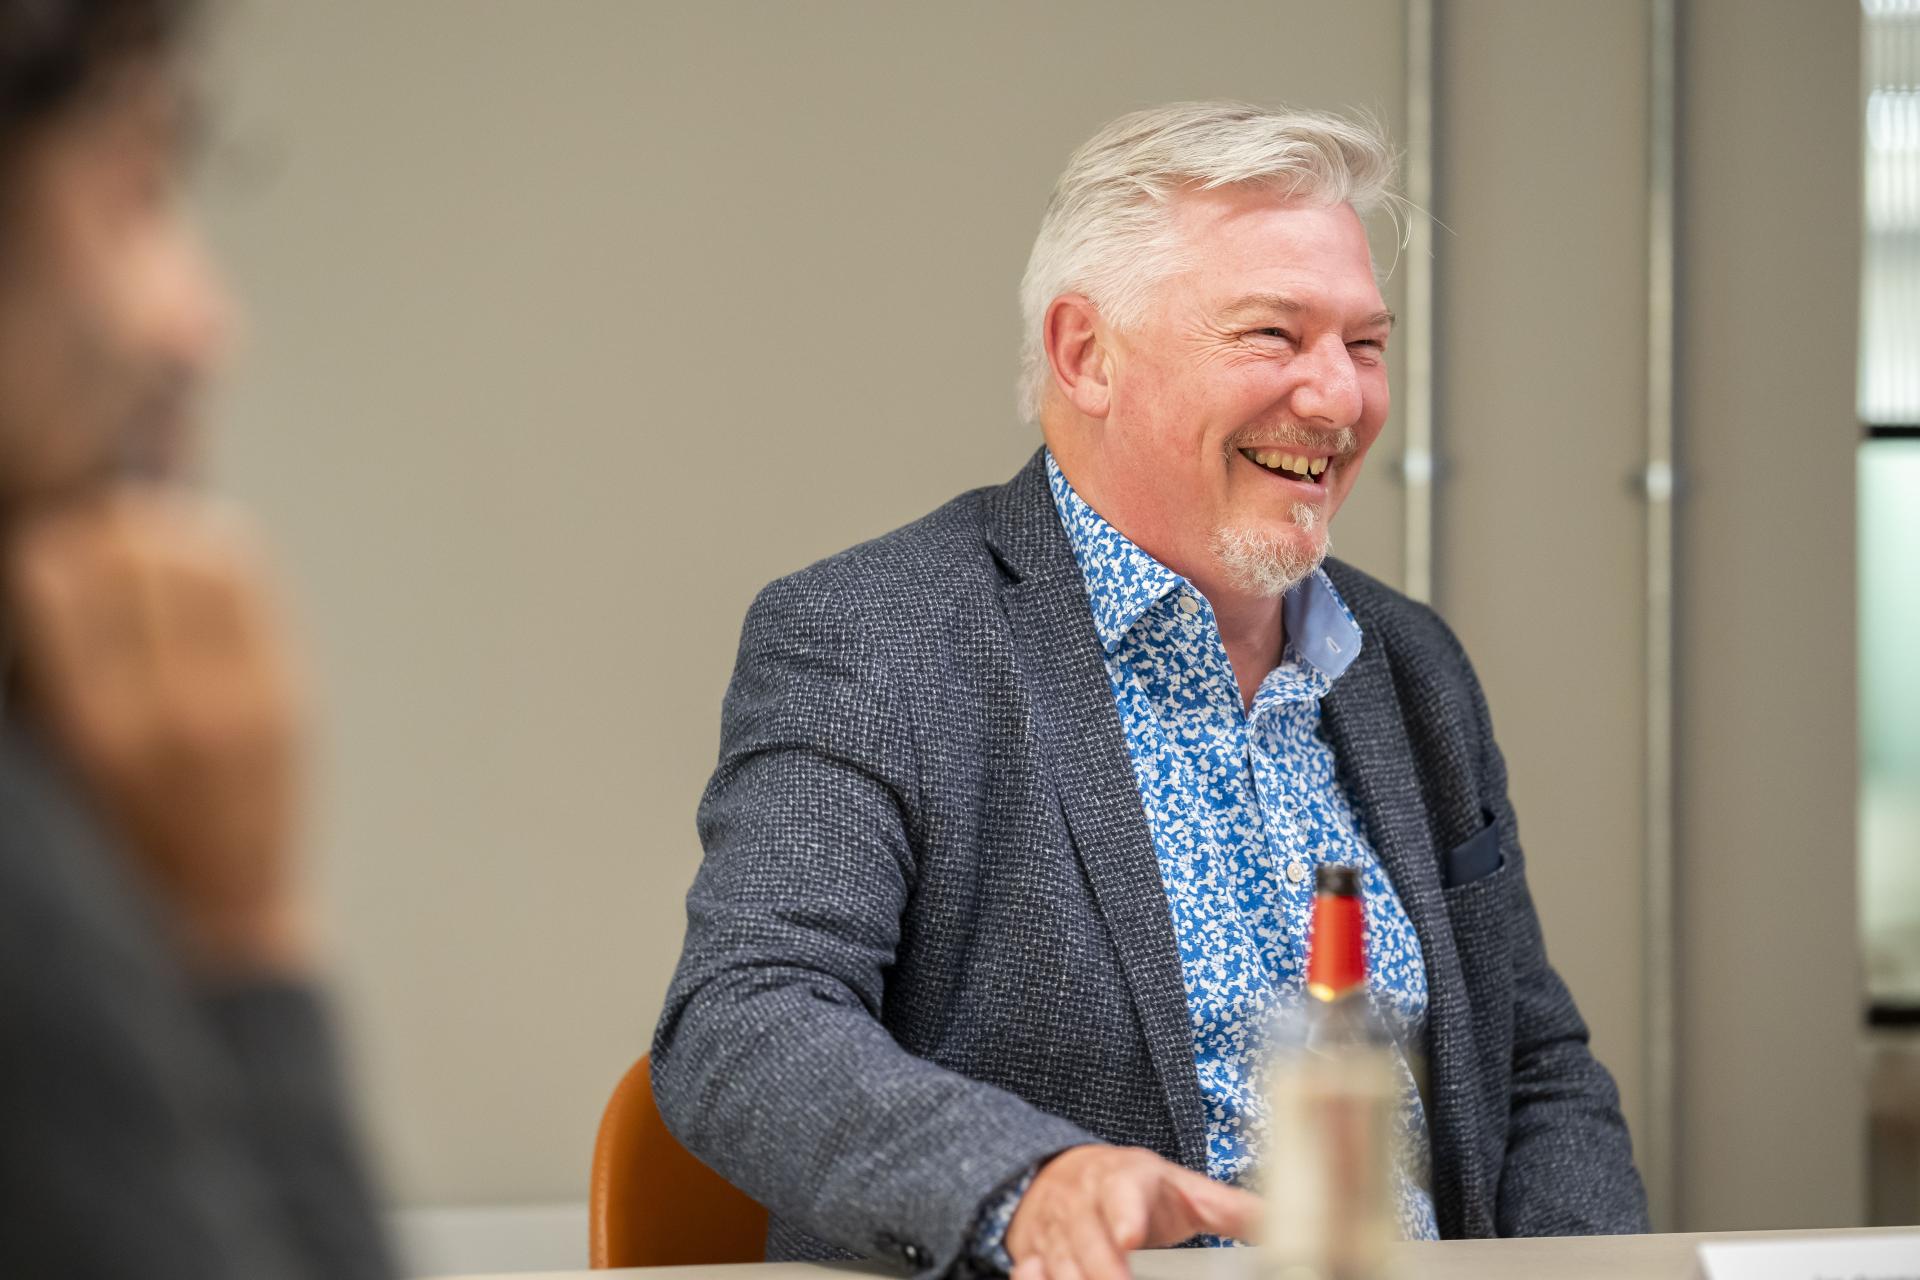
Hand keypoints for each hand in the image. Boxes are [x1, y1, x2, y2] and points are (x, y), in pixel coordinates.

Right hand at [7, 488, 311, 974]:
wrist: (219, 920)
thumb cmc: (107, 850)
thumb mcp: (57, 775)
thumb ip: (45, 683)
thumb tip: (43, 567)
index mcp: (95, 732)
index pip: (59, 581)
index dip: (45, 551)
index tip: (41, 556)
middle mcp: (173, 708)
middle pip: (133, 554)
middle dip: (102, 533)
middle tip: (90, 537)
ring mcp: (242, 699)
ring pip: (201, 557)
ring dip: (162, 532)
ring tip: (139, 539)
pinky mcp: (286, 694)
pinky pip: (251, 586)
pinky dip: (218, 550)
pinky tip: (194, 548)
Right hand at [1006, 1145, 1260, 1279]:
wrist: (1061, 1174)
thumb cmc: (1132, 1188)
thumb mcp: (1180, 1189)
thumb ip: (1229, 1209)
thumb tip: (1282, 1221)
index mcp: (1125, 1179)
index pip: (1123, 1192)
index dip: (1126, 1214)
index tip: (1132, 1235)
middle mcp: (1085, 1201)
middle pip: (1090, 1240)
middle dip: (1104, 1269)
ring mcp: (1056, 1228)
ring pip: (1059, 1262)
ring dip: (1074, 1279)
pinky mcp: (1032, 1251)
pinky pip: (1029, 1272)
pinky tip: (1042, 1279)